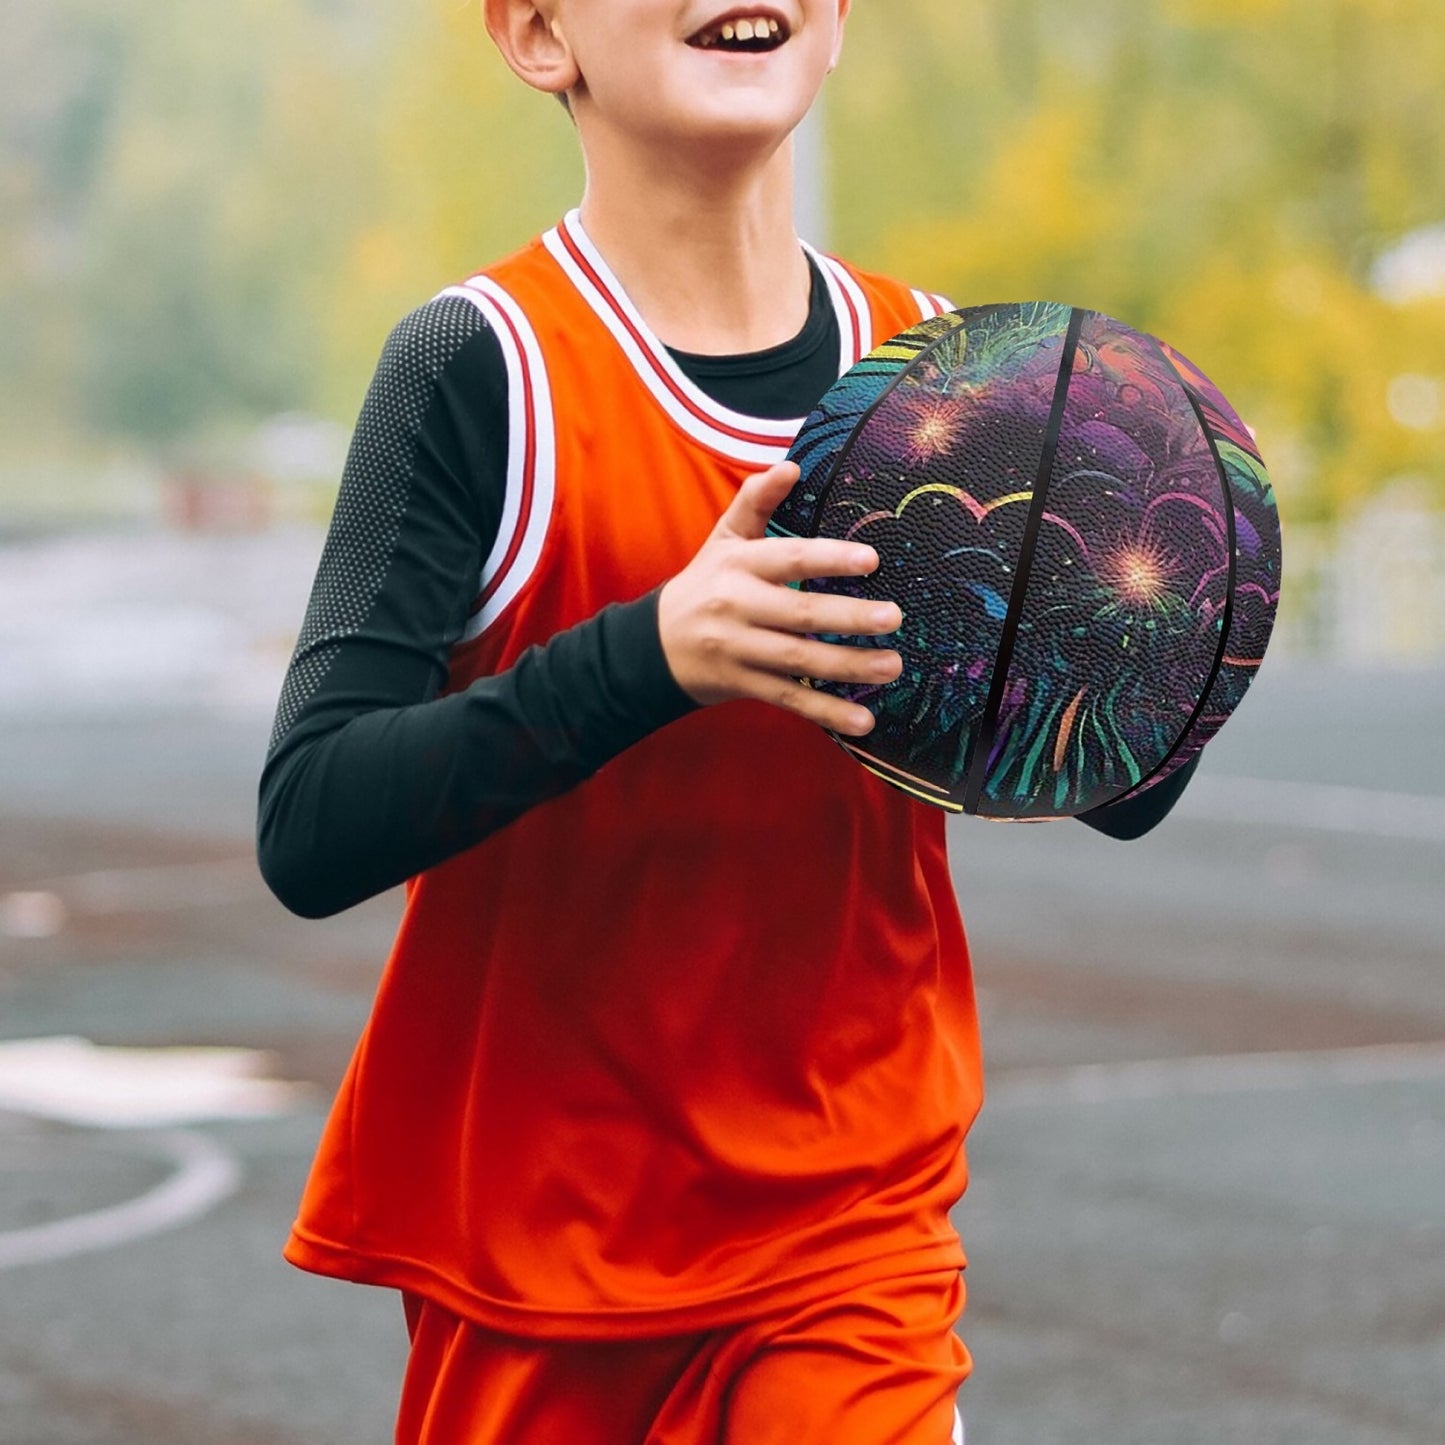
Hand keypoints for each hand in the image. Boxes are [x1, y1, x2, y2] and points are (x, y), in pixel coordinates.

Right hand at [657, 462, 902, 736]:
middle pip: (800, 613)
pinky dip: (826, 712)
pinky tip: (863, 720)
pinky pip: (790, 699)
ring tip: (892, 666)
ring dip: (849, 666)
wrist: (654, 646)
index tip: (871, 560)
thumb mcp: (723, 539)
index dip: (828, 558)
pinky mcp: (744, 685)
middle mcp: (737, 607)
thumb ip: (756, 501)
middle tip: (894, 617)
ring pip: (799, 660)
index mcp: (738, 565)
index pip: (787, 559)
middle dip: (849, 617)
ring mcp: (740, 650)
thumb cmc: (705, 584)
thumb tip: (792, 464)